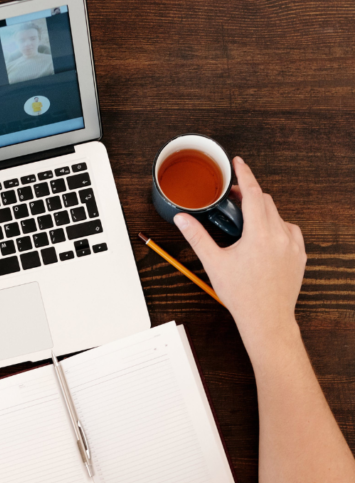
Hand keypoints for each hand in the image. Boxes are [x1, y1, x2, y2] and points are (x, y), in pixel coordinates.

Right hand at [173, 157, 305, 340]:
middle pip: (266, 201)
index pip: (253, 193)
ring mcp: (293, 245)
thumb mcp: (214, 263)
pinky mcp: (300, 255)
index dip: (245, 175)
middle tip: (233, 197)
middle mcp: (280, 235)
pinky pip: (290, 230)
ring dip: (262, 212)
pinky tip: (265, 237)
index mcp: (259, 234)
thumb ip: (197, 236)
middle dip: (249, 194)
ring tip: (246, 223)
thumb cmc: (241, 295)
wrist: (267, 319)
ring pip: (278, 215)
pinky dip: (277, 227)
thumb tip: (182, 219)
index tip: (239, 163)